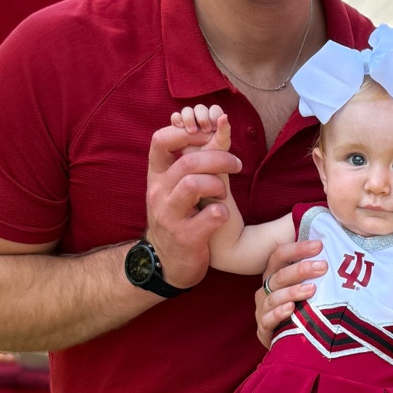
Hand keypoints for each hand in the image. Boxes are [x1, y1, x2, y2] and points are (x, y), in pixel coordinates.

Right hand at [144, 117, 241, 291]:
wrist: (164, 264)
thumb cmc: (176, 218)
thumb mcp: (173, 189)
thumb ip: (187, 163)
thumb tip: (213, 128)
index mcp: (156, 177)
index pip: (160, 140)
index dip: (187, 132)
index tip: (209, 135)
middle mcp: (158, 194)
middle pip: (187, 161)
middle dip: (219, 158)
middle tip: (237, 164)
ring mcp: (170, 217)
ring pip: (193, 184)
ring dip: (217, 183)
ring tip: (224, 193)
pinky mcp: (186, 237)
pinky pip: (210, 216)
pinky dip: (222, 212)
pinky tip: (222, 216)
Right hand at [171, 102, 230, 155]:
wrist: (198, 168)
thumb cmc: (213, 156)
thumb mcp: (221, 144)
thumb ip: (224, 130)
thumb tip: (225, 115)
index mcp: (215, 121)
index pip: (214, 109)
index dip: (213, 115)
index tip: (213, 128)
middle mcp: (202, 119)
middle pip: (200, 108)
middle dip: (202, 117)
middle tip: (204, 130)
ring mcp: (189, 122)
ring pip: (187, 111)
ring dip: (189, 117)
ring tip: (192, 131)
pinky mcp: (178, 127)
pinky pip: (175, 117)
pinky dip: (177, 119)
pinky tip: (180, 127)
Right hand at [254, 238, 324, 347]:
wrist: (287, 342)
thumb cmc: (299, 309)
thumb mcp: (305, 288)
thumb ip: (314, 273)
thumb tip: (338, 253)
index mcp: (274, 275)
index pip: (281, 255)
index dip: (298, 249)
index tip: (319, 245)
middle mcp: (265, 290)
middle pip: (279, 275)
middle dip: (301, 269)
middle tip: (323, 267)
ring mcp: (263, 309)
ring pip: (274, 297)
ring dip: (293, 292)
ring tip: (312, 289)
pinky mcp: (263, 329)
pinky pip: (268, 320)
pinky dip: (278, 313)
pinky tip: (291, 309)